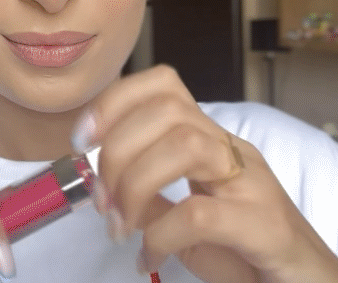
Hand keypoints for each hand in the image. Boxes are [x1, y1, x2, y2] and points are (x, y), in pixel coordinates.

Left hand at [79, 64, 337, 281]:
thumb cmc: (243, 250)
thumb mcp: (182, 219)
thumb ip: (147, 198)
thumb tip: (101, 186)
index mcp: (209, 143)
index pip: (163, 86)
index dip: (113, 102)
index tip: (81, 141)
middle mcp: (232, 154)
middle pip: (167, 112)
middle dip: (116, 152)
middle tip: (103, 201)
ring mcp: (252, 185)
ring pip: (185, 146)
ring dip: (135, 185)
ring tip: (122, 225)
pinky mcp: (264, 226)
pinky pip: (200, 214)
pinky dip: (160, 237)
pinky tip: (149, 257)